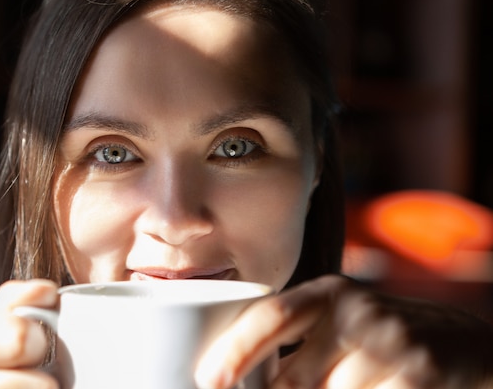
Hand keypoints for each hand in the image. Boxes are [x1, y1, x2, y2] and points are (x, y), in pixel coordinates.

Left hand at [195, 275, 492, 388]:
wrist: (463, 341)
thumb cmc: (381, 336)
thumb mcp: (338, 322)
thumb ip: (296, 342)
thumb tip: (236, 378)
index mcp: (329, 294)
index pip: (273, 316)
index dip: (237, 350)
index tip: (209, 379)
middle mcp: (358, 312)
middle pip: (294, 377)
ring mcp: (391, 345)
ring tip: (349, 380)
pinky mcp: (418, 375)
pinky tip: (371, 388)